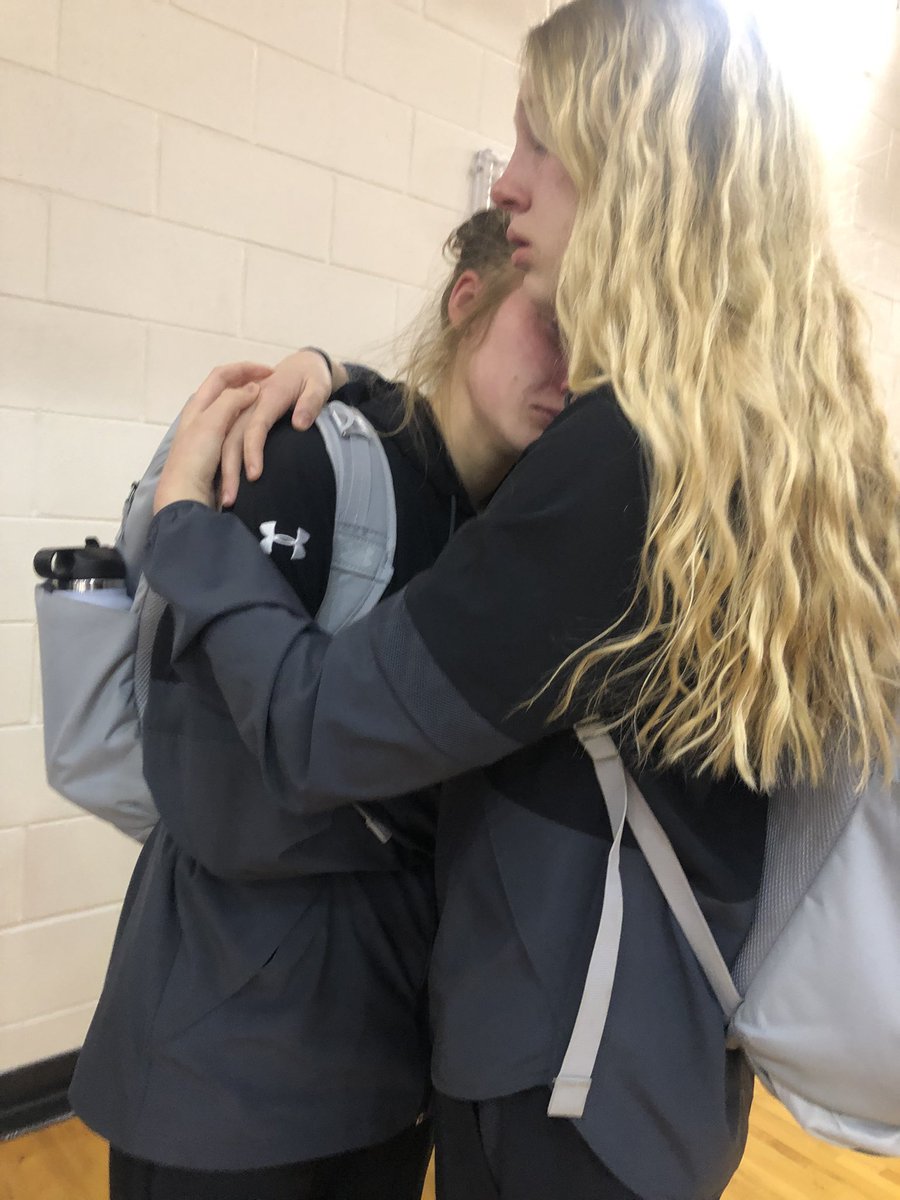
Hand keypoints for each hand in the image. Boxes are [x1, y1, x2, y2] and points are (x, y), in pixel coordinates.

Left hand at [153, 363, 271, 514]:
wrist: (185, 497)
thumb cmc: (195, 458)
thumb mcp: (213, 423)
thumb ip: (232, 401)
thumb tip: (253, 389)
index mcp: (200, 406)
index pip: (222, 375)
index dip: (244, 368)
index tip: (269, 371)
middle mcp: (203, 417)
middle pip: (228, 393)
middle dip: (250, 386)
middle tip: (274, 387)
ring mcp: (209, 437)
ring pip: (234, 415)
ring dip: (251, 408)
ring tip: (272, 409)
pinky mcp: (216, 457)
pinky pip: (237, 436)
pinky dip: (250, 431)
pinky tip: (261, 436)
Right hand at [219, 349, 347, 504]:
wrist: (302, 364)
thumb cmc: (312, 377)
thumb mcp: (319, 384)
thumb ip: (311, 402)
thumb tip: (299, 424)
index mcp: (268, 396)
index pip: (256, 425)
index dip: (253, 450)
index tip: (254, 475)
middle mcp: (251, 404)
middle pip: (233, 437)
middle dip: (230, 468)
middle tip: (230, 500)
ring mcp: (244, 411)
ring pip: (226, 440)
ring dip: (224, 469)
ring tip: (225, 499)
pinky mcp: (243, 418)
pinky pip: (229, 439)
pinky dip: (224, 461)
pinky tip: (224, 484)